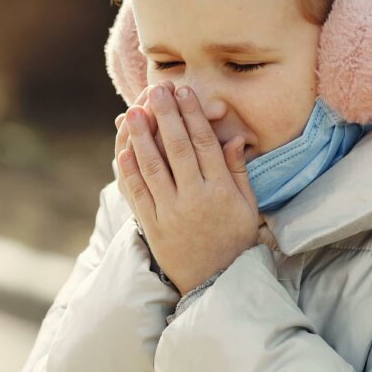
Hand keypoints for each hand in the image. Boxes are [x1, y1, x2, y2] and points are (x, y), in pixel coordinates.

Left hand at [114, 82, 259, 294]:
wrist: (214, 282)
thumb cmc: (234, 240)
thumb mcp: (247, 207)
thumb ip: (238, 172)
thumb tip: (235, 138)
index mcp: (221, 191)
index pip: (205, 144)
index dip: (193, 115)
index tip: (184, 92)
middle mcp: (195, 199)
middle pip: (177, 149)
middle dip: (166, 116)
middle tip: (156, 89)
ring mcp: (171, 213)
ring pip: (153, 168)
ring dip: (141, 137)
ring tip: (133, 112)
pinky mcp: (153, 227)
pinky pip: (138, 194)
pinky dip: (130, 171)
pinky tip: (124, 150)